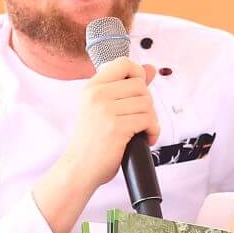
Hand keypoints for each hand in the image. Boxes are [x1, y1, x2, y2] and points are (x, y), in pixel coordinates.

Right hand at [33, 57, 158, 232]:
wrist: (80, 169)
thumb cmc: (94, 141)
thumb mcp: (103, 109)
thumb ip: (126, 88)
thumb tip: (150, 68)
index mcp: (91, 87)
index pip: (123, 63)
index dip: (138, 75)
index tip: (138, 94)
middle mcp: (96, 95)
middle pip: (140, 85)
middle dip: (147, 104)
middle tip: (139, 120)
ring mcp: (105, 110)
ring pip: (147, 103)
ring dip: (151, 120)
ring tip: (141, 131)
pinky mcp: (116, 127)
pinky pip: (148, 120)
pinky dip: (153, 131)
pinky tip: (145, 139)